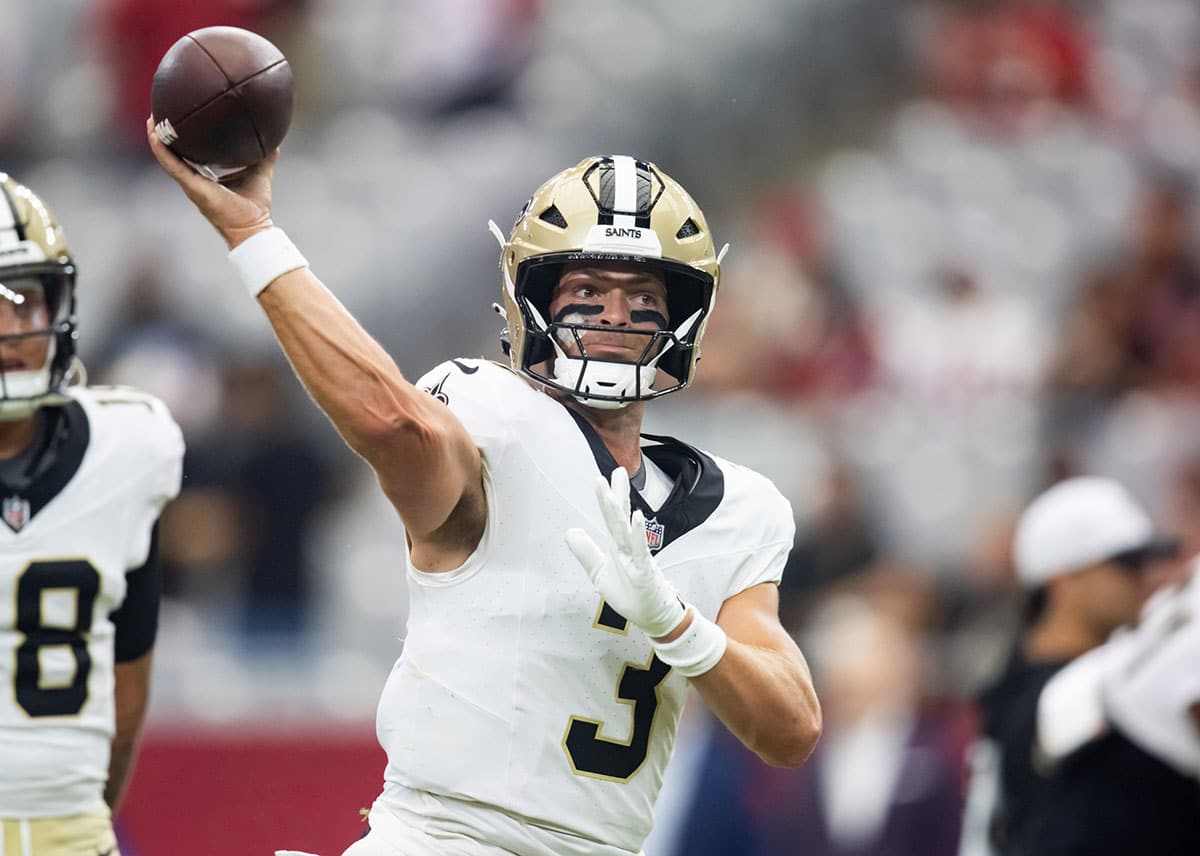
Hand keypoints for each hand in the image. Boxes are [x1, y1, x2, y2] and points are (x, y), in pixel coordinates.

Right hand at [145, 116, 275, 249]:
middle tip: (158, 113)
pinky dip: (162, 151)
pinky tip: (155, 135)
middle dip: (164, 135)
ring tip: (151, 119)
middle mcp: (194, 179)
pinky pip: (173, 166)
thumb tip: (274, 141)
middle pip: (173, 154)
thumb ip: (265, 157)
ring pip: (167, 158)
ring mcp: (191, 184)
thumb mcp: (260, 174)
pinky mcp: (192, 187)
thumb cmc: (255, 207)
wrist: (253, 227)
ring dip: (157, 139)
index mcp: (206, 176)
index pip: (189, 154)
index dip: (182, 138)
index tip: (178, 118)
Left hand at [566, 467, 686, 638]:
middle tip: (617, 470)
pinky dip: (637, 533)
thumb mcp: (599, 572)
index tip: (602, 478)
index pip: (612, 517)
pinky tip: (635, 516)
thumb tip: (570, 531)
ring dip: (619, 508)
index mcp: (617, 546)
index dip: (607, 498)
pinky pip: (640, 549)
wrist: (652, 617)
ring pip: (625, 529)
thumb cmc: (631, 594)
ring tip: (614, 487)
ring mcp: (637, 557)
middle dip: (617, 493)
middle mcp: (627, 547)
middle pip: (620, 516)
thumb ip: (586, 552)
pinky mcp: (645, 570)